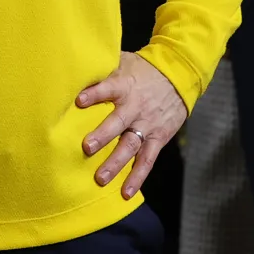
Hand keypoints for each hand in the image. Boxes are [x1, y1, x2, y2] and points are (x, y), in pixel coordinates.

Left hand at [77, 52, 188, 198]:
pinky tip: (125, 192)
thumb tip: (74, 69)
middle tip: (86, 148)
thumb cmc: (143, 69)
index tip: (79, 101)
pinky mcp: (158, 138)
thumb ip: (103, 69)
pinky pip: (147, 160)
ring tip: (100, 178)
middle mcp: (135, 107)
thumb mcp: (123, 61)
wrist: (178, 75)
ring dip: (116, 163)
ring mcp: (147, 125)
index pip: (108, 88)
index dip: (95, 94)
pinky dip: (137, 177)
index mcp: (125, 85)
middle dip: (103, 135)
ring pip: (131, 146)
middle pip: (118, 122)